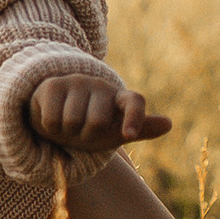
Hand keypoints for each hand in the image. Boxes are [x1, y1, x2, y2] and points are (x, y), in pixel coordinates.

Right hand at [28, 75, 171, 149]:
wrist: (55, 119)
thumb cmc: (90, 129)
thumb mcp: (114, 133)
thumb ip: (140, 128)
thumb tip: (169, 123)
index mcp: (120, 98)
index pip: (134, 102)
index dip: (134, 118)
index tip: (129, 135)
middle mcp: (100, 86)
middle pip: (96, 122)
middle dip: (85, 136)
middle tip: (81, 132)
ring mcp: (77, 82)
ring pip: (72, 121)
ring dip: (66, 132)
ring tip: (66, 125)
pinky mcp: (53, 84)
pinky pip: (52, 118)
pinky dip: (50, 127)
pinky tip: (51, 119)